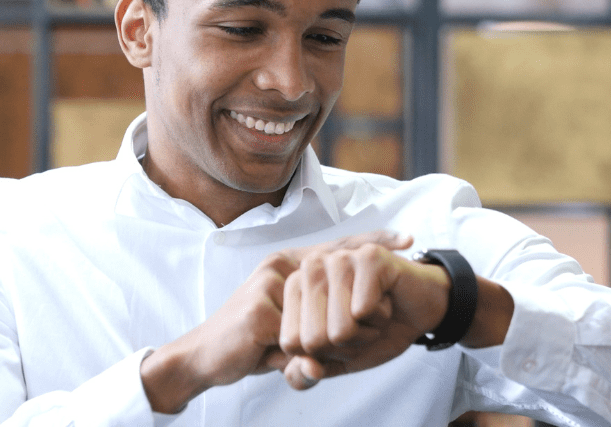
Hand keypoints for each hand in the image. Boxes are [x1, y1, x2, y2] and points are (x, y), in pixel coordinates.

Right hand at [140, 230, 412, 412]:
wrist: (202, 358)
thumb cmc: (248, 343)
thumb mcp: (287, 338)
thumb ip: (311, 345)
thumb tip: (320, 371)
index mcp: (287, 267)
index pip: (336, 248)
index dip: (371, 241)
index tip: (408, 238)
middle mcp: (280, 267)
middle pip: (336, 262)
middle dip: (371, 260)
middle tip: (407, 246)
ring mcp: (270, 286)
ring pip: (322, 309)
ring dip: (335, 333)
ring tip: (332, 341)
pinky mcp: (260, 312)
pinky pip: (299, 337)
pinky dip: (301, 355)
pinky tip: (285, 358)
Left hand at [277, 241, 450, 389]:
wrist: (419, 310)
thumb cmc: (375, 330)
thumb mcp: (338, 359)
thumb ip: (308, 373)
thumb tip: (308, 370)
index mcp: (294, 288)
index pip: (292, 343)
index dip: (324, 353)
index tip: (341, 334)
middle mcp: (310, 267)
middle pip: (313, 339)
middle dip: (346, 345)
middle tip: (362, 323)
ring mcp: (339, 258)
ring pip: (340, 329)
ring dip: (366, 333)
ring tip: (373, 312)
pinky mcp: (368, 257)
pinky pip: (364, 310)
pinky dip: (381, 317)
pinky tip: (387, 299)